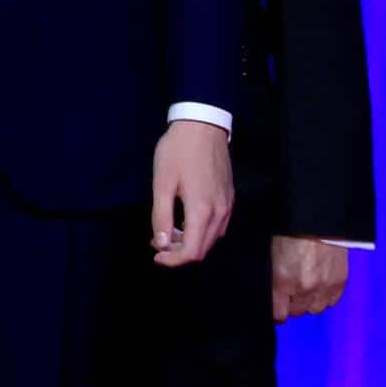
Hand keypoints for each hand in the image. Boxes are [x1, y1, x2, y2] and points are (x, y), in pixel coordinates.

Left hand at [150, 120, 232, 266]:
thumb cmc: (178, 152)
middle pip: (203, 248)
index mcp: (203, 211)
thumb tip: (162, 243)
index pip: (193, 251)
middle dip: (179, 252)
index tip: (156, 255)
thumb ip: (162, 216)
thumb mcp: (162, 183)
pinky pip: (217, 225)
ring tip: (168, 232)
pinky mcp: (229, 198)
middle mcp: (220, 213)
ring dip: (190, 242)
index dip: (174, 260)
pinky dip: (201, 231)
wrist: (202, 126)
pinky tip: (184, 221)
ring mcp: (228, 205)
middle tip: (157, 242)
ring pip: (211, 238)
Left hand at [271, 236, 348, 321]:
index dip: (274, 311)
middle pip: (296, 312)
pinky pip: (332, 302)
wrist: (318, 219)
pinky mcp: (340, 283)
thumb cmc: (288, 230)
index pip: (278, 314)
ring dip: (308, 302)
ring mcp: (324, 287)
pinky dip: (325, 297)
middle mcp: (304, 288)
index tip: (273, 307)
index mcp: (282, 280)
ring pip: (315, 309)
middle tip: (288, 292)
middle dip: (290, 304)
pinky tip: (319, 285)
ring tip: (304, 288)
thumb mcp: (270, 253)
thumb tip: (269, 290)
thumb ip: (270, 276)